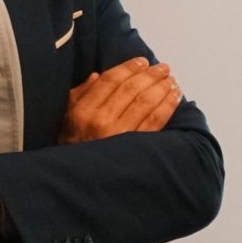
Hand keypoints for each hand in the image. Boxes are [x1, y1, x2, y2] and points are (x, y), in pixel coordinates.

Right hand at [60, 58, 182, 143]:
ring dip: (162, 87)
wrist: (79, 180)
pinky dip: (168, 105)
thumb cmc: (73, 147)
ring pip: (146, 103)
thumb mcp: (66, 119)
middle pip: (131, 89)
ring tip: (171, 79)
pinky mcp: (136, 148)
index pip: (110, 81)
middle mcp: (101, 122)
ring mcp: (120, 136)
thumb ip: (79, 95)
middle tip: (163, 67)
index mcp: (82, 112)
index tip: (142, 61)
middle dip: (150, 75)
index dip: (128, 67)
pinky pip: (156, 121)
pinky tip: (175, 96)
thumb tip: (97, 75)